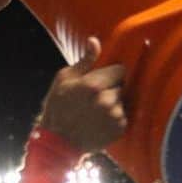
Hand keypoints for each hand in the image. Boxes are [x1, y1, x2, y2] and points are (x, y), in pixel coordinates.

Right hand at [37, 37, 125, 152]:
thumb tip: (95, 41)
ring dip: (114, 103)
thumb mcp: (64, 79)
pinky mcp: (119, 129)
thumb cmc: (57, 107)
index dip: (112, 73)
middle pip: (122, 86)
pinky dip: (115, 117)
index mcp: (94, 85)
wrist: (58, 141)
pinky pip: (123, 115)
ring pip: (122, 101)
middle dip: (112, 88)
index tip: (103, 79)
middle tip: (96, 97)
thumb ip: (84, 61)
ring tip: (97, 111)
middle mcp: (108, 101)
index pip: (120, 70)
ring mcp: (115, 116)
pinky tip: (100, 121)